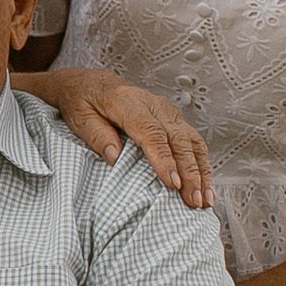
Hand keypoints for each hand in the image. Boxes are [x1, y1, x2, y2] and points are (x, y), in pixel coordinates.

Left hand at [23, 68, 212, 211]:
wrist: (92, 84)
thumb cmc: (83, 102)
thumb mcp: (79, 117)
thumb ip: (97, 136)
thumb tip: (115, 157)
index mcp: (128, 102)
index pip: (151, 133)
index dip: (164, 159)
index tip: (173, 183)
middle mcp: (154, 105)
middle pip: (178, 139)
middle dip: (189, 172)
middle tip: (193, 201)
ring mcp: (167, 111)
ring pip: (192, 141)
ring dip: (201, 172)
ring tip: (204, 201)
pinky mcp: (174, 119)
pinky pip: (194, 142)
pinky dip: (202, 165)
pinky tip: (206, 187)